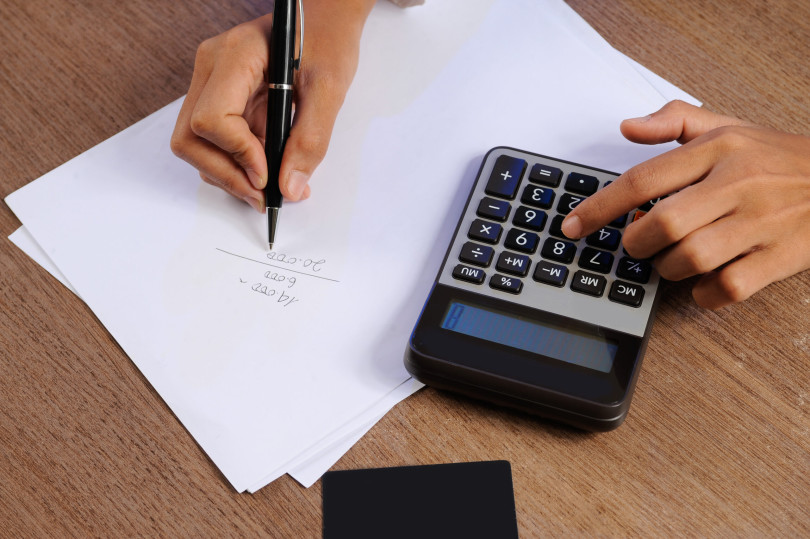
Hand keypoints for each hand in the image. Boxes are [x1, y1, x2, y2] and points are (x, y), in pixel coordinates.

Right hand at [170, 0, 375, 211]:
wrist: (324, 20)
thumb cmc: (327, 40)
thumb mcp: (329, 89)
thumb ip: (310, 140)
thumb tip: (290, 187)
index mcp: (235, 56)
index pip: (211, 119)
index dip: (238, 154)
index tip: (268, 175)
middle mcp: (211, 67)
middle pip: (190, 138)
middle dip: (226, 174)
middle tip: (266, 197)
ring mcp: (210, 83)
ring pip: (195, 146)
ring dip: (230, 173)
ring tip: (270, 186)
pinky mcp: (219, 98)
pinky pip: (213, 141)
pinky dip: (236, 164)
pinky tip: (266, 169)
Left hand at [561, 100, 809, 308]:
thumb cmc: (776, 158)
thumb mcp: (729, 125)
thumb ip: (675, 121)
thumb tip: (626, 127)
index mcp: (719, 148)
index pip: (642, 179)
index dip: (598, 208)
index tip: (571, 227)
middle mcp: (738, 183)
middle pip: (662, 225)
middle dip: (635, 244)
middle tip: (636, 244)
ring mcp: (761, 222)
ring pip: (690, 259)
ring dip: (667, 268)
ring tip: (672, 259)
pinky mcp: (780, 257)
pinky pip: (725, 288)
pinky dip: (702, 293)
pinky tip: (703, 280)